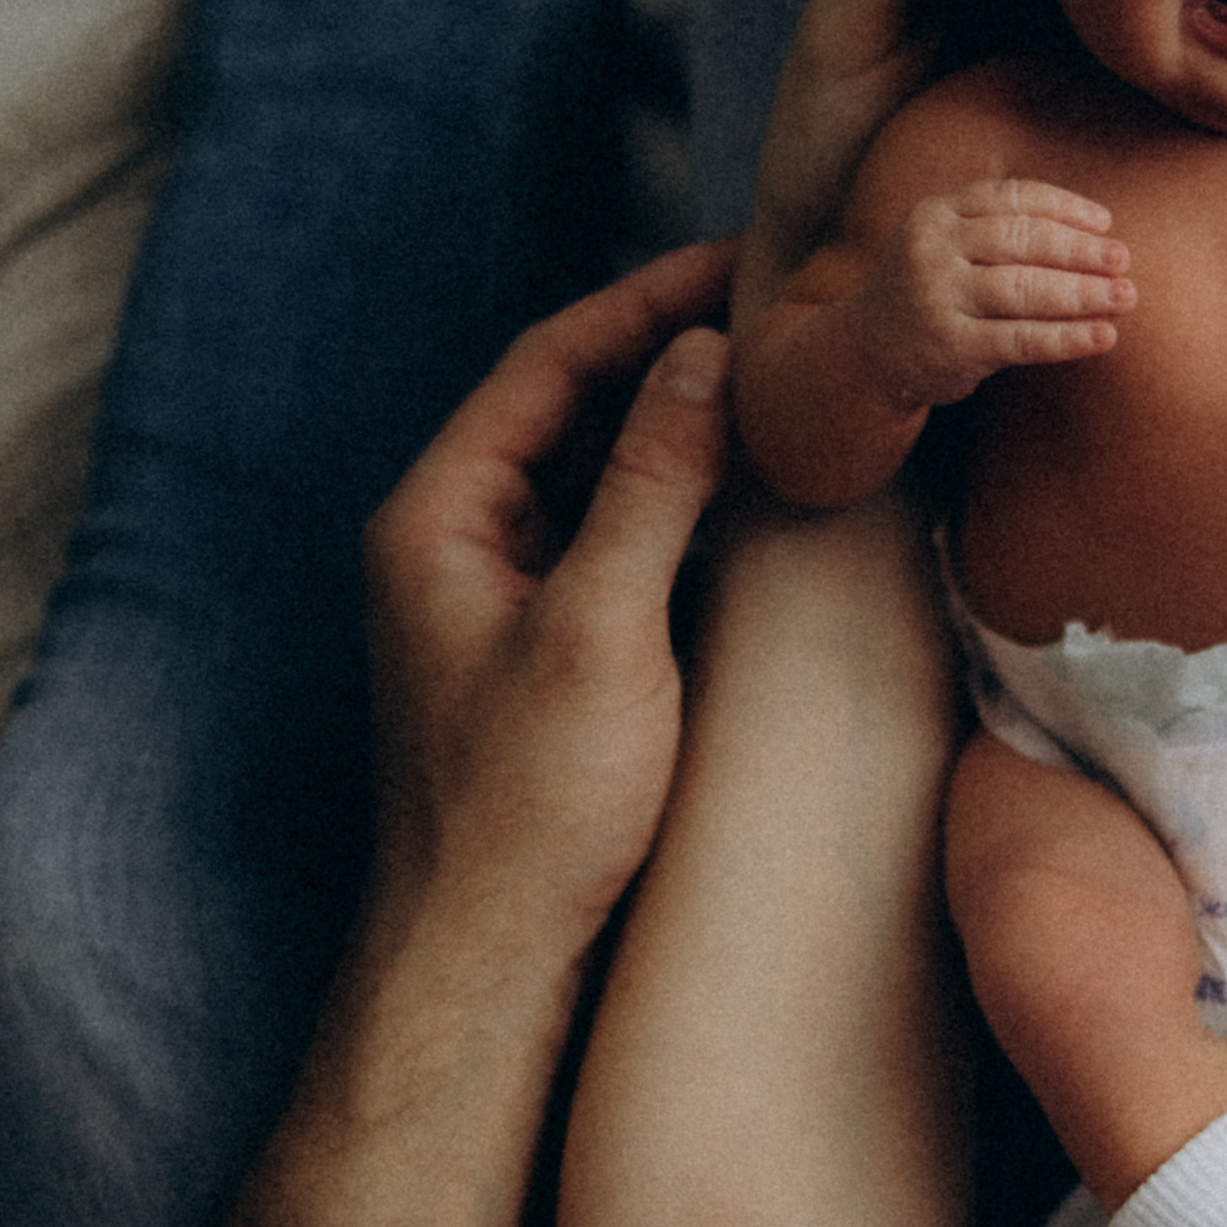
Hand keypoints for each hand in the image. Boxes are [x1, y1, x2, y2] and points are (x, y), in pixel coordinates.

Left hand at [364, 239, 736, 945]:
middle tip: (783, 315)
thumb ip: (651, 488)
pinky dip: (683, 511)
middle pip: (572, 409)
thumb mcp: (602, 630)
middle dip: (673, 357)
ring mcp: (498, 601)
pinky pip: (615, 546)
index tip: (744, 263)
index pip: (549, 362)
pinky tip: (758, 506)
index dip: (647, 303)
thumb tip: (702, 359)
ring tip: (786, 392)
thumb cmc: (525, 811)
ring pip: (597, 478)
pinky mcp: (543, 657)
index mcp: (440, 517)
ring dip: (682, 433)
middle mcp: (457, 544)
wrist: (486, 963)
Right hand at [852, 178, 1133, 407]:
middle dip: (1080, 249)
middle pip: (1022, 240)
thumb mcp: (944, 244)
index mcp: (936, 213)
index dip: (1063, 207)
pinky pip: (1021, 339)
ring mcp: (938, 298)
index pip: (1011, 198)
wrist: (866, 354)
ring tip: (1126, 296)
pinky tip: (1104, 336)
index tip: (1105, 222)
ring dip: (1083, 292)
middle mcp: (932, 249)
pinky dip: (1067, 338)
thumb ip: (995, 229)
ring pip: (1025, 288)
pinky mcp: (950, 346)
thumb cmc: (927, 293)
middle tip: (1123, 260)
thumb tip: (1093, 232)